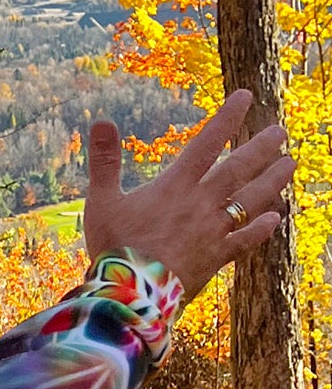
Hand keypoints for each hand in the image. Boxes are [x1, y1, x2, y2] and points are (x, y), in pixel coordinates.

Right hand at [82, 90, 293, 296]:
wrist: (131, 293)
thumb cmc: (113, 246)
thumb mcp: (101, 200)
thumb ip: (104, 160)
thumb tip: (100, 121)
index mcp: (174, 186)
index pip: (206, 143)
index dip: (227, 118)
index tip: (246, 96)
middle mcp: (200, 204)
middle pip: (238, 169)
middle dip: (261, 147)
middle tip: (281, 131)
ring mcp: (212, 232)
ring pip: (250, 201)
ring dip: (272, 181)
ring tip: (289, 165)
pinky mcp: (215, 258)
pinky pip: (244, 241)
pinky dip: (261, 229)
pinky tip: (276, 219)